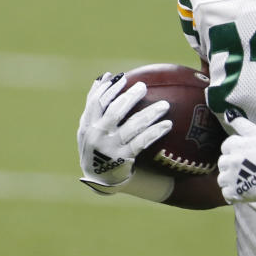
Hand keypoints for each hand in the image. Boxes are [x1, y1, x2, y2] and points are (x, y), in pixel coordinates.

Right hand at [77, 72, 171, 190]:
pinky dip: (155, 132)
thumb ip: (95, 105)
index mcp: (87, 125)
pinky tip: (168, 124)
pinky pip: (142, 142)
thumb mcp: (89, 127)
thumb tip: (106, 76)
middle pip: (115, 112)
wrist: (99, 178)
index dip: (109, 89)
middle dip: (130, 97)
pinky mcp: (124, 158)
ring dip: (149, 114)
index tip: (123, 77)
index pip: (96, 102)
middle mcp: (97, 135)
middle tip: (143, 87)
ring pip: (132, 127)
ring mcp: (110, 147)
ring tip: (165, 105)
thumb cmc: (97, 145)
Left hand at [217, 113, 255, 203]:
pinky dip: (233, 192)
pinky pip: (226, 193)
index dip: (236, 150)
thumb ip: (242, 123)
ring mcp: (233, 178)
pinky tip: (244, 189)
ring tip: (245, 179)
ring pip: (222, 179)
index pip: (226, 146)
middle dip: (232, 164)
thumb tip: (228, 114)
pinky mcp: (237, 193)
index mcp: (235, 145)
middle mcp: (231, 161)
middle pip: (222, 162)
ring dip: (230, 179)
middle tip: (247, 167)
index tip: (247, 154)